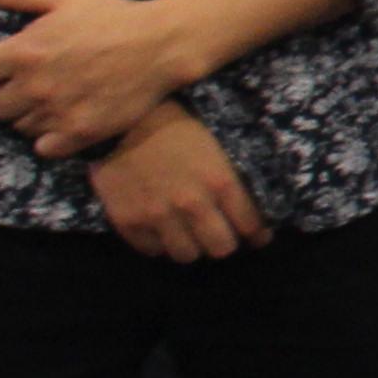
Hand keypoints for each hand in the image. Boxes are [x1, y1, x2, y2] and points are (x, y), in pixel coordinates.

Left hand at [0, 0, 199, 156]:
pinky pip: (44, 147)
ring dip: (28, 116)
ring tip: (50, 101)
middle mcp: (33, 86)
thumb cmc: (112, 16)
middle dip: (5, 95)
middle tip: (27, 85)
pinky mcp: (79, 133)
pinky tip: (63, 120)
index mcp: (22, 51)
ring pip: (18, 127)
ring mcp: (56, 112)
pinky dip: (49, 137)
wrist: (161, 45)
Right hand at [91, 104, 270, 264]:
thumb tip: (253, 210)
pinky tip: (161, 228)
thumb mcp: (215, 146)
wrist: (120, 122)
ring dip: (191, 245)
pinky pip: (153, 251)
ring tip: (188, 232)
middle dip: (224, 241)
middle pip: (221, 249)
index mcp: (219, 181)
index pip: (250, 226)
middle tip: (219, 233)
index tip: (256, 235)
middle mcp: (191, 204)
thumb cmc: (175, 127)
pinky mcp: (128, 222)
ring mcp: (157, 216)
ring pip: (187, 255)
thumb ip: (233, 179)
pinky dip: (160, 243)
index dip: (257, 233)